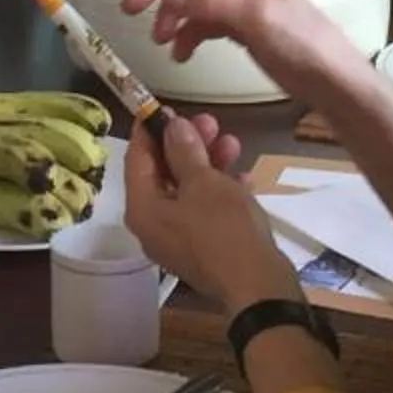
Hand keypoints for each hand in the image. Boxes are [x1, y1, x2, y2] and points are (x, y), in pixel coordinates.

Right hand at [119, 0, 385, 111]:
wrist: (329, 80)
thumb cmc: (303, 40)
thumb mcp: (257, 18)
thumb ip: (211, 3)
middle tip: (129, 8)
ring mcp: (237, 0)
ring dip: (168, 14)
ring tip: (159, 39)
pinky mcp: (238, 26)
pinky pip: (200, 22)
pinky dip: (185, 35)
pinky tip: (180, 54)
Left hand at [124, 111, 297, 313]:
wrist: (257, 286)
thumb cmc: (225, 228)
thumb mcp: (204, 182)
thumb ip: (184, 151)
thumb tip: (171, 126)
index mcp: (142, 208)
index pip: (136, 158)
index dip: (149, 130)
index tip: (163, 106)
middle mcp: (153, 224)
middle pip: (162, 173)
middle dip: (187, 145)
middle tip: (209, 122)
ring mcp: (178, 238)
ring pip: (186, 189)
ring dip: (208, 164)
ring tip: (233, 142)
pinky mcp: (202, 247)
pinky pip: (203, 209)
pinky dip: (219, 190)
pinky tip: (244, 177)